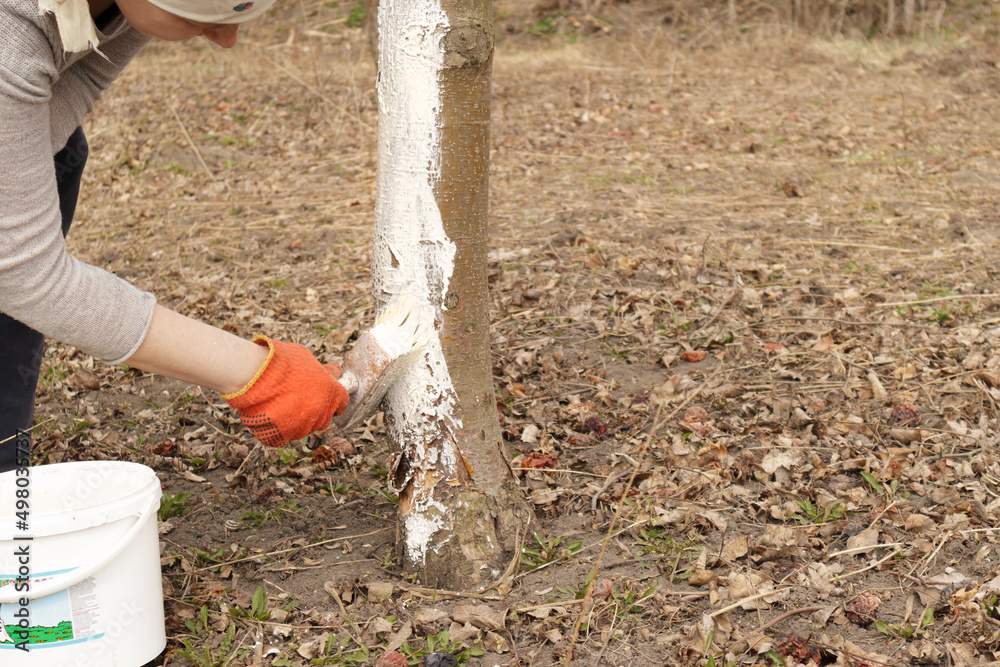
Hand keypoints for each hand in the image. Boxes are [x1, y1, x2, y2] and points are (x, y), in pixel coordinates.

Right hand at [222, 337, 348, 446]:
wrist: (255, 374)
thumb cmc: (281, 362)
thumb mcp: (306, 358)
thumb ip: (320, 370)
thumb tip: (330, 372)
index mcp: (333, 393)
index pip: (342, 401)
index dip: (335, 398)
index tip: (326, 395)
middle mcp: (322, 413)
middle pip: (324, 417)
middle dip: (316, 408)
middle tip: (301, 397)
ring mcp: (303, 428)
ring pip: (305, 427)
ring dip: (297, 418)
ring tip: (281, 402)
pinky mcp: (284, 437)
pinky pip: (285, 434)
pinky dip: (279, 426)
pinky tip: (271, 412)